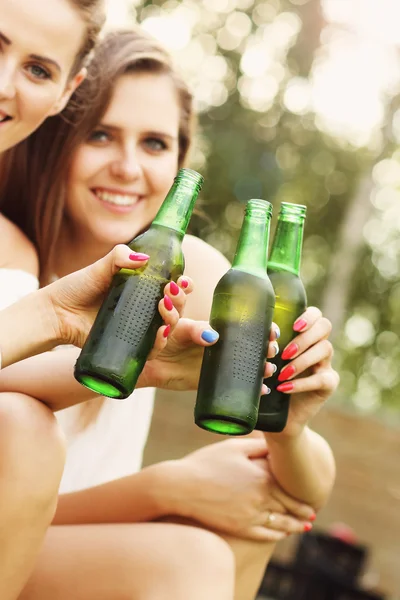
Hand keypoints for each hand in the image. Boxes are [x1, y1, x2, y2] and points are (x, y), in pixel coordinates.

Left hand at [44, 245, 188, 348]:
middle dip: (180, 300)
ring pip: (168, 328)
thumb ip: (120, 256)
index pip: (172, 289)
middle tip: (171, 291)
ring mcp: (138, 329)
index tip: (183, 281)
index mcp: (142, 290)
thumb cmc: (77, 288)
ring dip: (174, 318)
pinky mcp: (130, 346)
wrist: (56, 313)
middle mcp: (144, 310)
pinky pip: (151, 348)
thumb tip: (145, 258)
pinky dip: (160, 342)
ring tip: (164, 307)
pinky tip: (161, 333)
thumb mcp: (100, 267)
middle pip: (175, 308)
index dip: (184, 286)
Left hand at [138, 319, 280, 390]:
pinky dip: (249, 387)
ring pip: (246, 361)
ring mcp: (216, 360)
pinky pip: (233, 383)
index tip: (272, 329)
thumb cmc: (159, 339)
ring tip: (269, 369)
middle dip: (265, 343)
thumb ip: (192, 330)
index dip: (261, 323)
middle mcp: (218, 341)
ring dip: (261, 365)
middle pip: (251, 340)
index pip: (243, 319)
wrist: (145, 363)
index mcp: (211, 324)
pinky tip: (263, 390)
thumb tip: (213, 337)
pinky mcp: (210, 379)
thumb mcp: (177, 330)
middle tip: (272, 346)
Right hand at [163, 437, 314, 541]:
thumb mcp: (233, 446)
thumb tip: (274, 444)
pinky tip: (282, 534)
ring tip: (304, 527)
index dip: (302, 493)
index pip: (290, 488)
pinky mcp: (240, 529)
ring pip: (281, 524)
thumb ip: (257, 445)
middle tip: (311, 513)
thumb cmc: (205, 462)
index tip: (311, 493)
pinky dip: (277, 535)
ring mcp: (251, 517)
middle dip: (302, 512)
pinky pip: (265, 535)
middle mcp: (261, 499)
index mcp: (262, 477)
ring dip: (295, 526)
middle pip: (289, 508)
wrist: (180, 487)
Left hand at [267, 307, 338, 438]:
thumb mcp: (262, 361)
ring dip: (301, 360)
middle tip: (284, 353)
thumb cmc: (267, 381)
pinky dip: (301, 383)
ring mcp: (326, 363)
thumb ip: (260, 346)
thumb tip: (245, 333)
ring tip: (281, 374)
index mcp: (304, 334)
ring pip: (325, 349)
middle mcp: (318, 345)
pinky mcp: (329, 383)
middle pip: (324, 326)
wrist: (279, 416)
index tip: (294, 326)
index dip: (308, 316)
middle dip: (304, 338)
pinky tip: (284, 388)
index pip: (316, 314)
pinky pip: (322, 378)